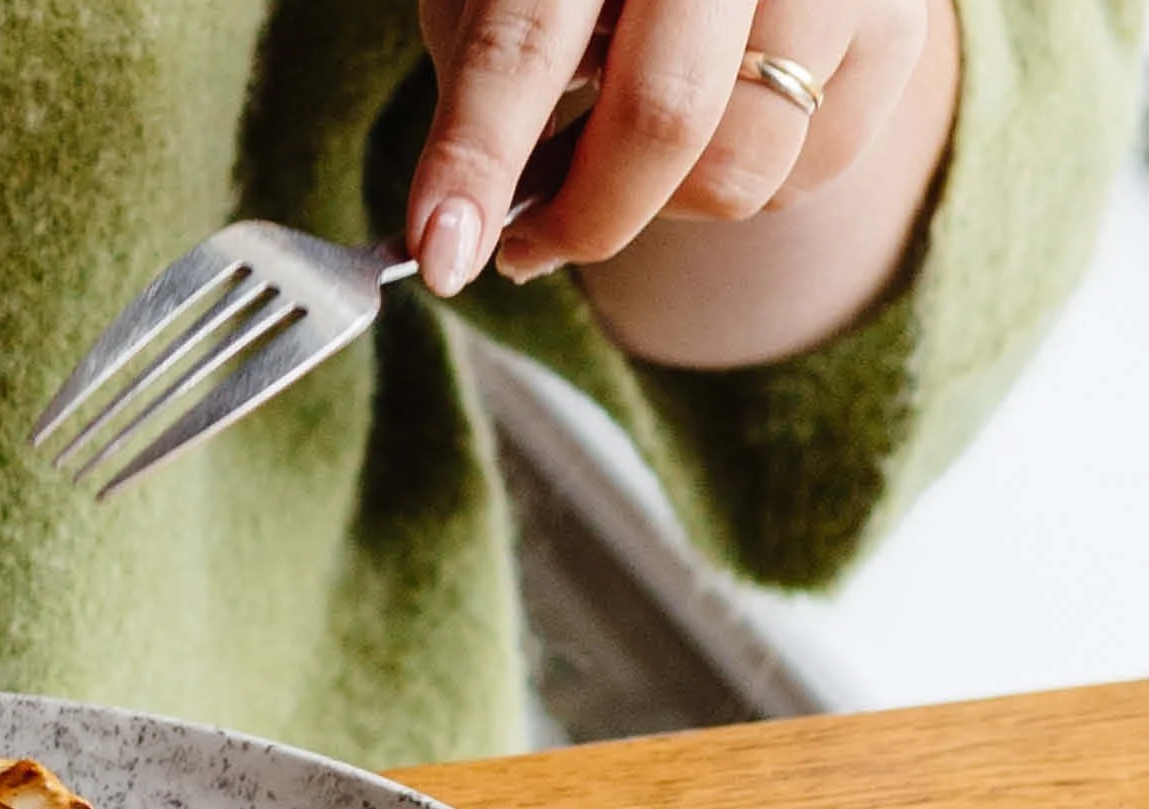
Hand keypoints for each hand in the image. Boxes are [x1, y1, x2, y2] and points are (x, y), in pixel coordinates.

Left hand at [407, 0, 935, 295]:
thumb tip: (454, 231)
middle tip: (528, 245)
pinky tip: (710, 132)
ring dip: (660, 208)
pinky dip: (741, 187)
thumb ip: (481, 83)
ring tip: (619, 164)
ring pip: (742, 164)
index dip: (477, 158)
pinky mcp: (898, 21)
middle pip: (661, 117)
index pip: (525, 44)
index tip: (439, 256)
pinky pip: (811, 171)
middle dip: (582, 217)